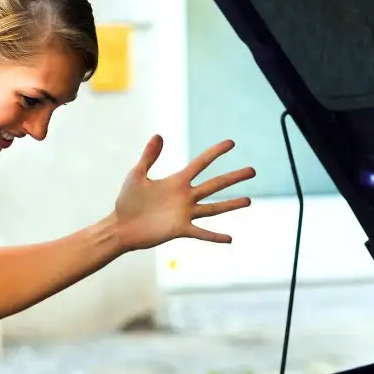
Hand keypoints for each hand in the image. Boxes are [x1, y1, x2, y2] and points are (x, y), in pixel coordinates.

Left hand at [112, 135, 254, 251]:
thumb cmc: (127, 201)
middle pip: (214, 184)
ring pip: (213, 208)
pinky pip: (201, 232)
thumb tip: (159, 135)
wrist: (121, 226)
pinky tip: (230, 238)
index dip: (216, 152)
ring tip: (249, 200)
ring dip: (231, 204)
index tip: (231, 143)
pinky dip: (215, 236)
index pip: (201, 163)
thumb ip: (148, 156)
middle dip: (233, 177)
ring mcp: (184, 214)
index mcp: (177, 181)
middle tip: (253, 170)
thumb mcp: (137, 174)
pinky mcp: (180, 229)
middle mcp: (185, 197)